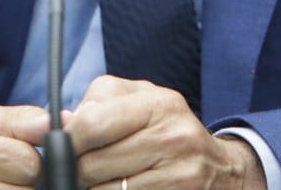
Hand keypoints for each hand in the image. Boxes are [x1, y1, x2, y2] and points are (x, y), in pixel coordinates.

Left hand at [67, 76, 263, 189]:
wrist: (221, 171)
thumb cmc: (169, 130)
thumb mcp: (142, 100)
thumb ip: (99, 102)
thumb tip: (59, 122)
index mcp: (159, 104)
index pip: (91, 125)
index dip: (66, 140)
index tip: (60, 146)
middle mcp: (171, 138)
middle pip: (92, 165)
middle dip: (75, 169)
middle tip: (75, 168)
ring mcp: (176, 176)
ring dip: (91, 188)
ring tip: (98, 179)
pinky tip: (116, 188)